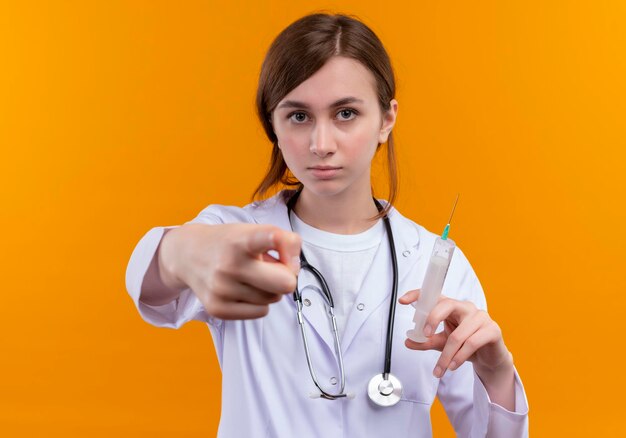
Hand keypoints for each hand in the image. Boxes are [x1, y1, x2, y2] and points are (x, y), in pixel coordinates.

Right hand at [159, 223, 301, 319]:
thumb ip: (284, 243)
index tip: (280, 243)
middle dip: (288, 277)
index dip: (284, 243)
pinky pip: (261, 312)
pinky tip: (243, 288)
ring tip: (250, 275)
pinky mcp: (218, 309)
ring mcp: (222, 289)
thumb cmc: (229, 243)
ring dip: (269, 288)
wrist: (188, 254)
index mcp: (242, 240)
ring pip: (274, 298)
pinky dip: (259, 302)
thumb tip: (293, 270)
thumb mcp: (254, 231)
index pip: (271, 238)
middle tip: (274, 268)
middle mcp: (230, 265)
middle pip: (286, 283)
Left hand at [398, 290, 513, 380]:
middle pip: (447, 304)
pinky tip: (453, 365)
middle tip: (425, 334)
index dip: (418, 295)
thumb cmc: (465, 345)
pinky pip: (472, 342)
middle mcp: (466, 307)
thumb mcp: (442, 343)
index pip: (434, 296)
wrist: (489, 358)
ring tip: (440, 369)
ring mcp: (481, 317)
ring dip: (446, 355)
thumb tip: (408, 341)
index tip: (403, 301)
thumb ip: (426, 341)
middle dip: (433, 318)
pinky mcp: (492, 330)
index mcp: (452, 307)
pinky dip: (459, 356)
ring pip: (458, 334)